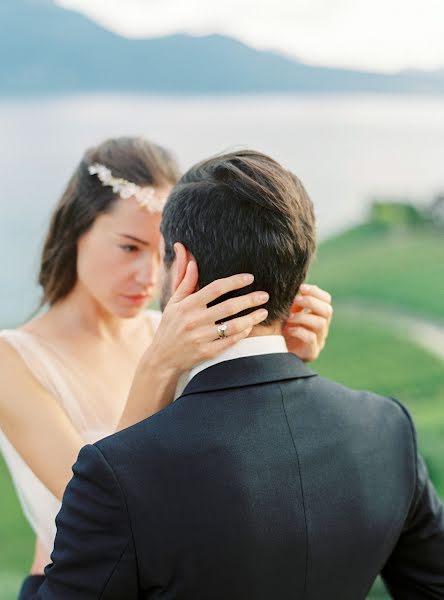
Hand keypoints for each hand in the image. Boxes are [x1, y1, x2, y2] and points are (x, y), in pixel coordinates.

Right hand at [119, 262, 268, 426]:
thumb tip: (192, 261)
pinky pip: (229, 341)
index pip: (215, 288)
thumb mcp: (173, 303)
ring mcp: (201, 338)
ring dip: (251, 318)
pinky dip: (242, 334)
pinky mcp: (206, 353)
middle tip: (264, 295)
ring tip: (263, 312)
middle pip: (228, 307)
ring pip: (233, 326)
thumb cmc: (170, 326)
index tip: (250, 278)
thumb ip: (185, 282)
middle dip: (250, 300)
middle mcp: (194, 321)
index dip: (234, 282)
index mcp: (187, 305)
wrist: (162, 358)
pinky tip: (250, 327)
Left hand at [283, 283, 332, 362]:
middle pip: (327, 310)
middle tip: (295, 300)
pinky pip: (311, 338)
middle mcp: (322, 327)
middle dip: (311, 302)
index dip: (316, 292)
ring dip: (303, 317)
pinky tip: (288, 330)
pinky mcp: (311, 352)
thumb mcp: (287, 313)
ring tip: (288, 317)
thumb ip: (293, 302)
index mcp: (318, 315)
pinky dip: (299, 331)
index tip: (301, 287)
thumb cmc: (281, 330)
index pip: (326, 300)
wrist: (276, 354)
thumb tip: (292, 283)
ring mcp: (319, 340)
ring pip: (321, 324)